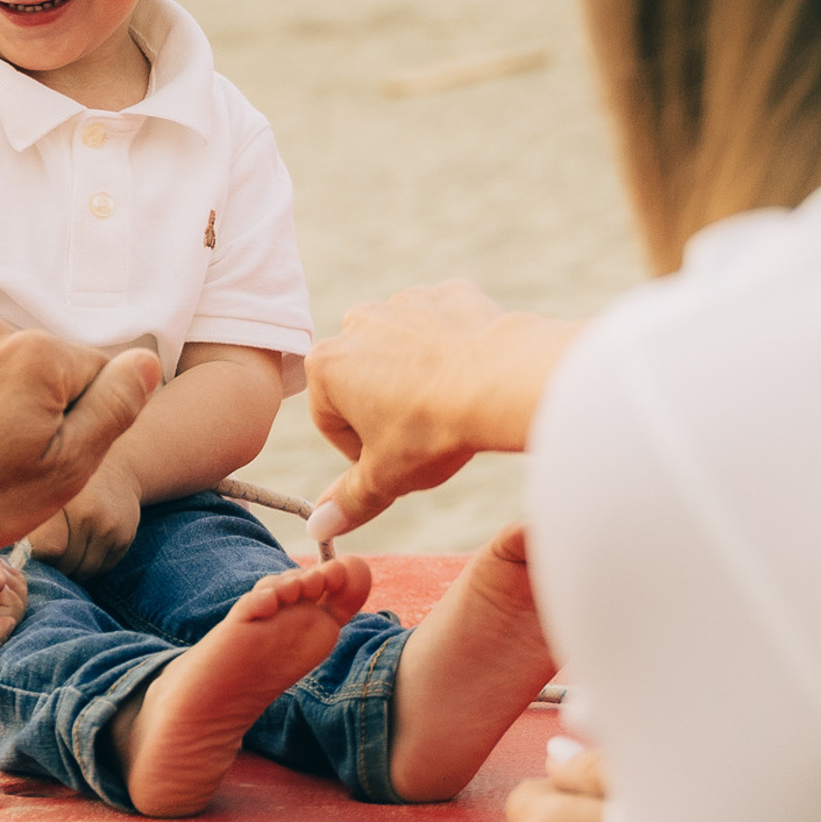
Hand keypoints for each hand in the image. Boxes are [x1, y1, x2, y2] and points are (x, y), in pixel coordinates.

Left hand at [0, 319, 159, 560]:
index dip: (85, 423)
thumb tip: (147, 360)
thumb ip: (115, 406)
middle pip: (49, 370)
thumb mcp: (65, 467)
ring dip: (2, 404)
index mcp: (40, 353)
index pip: (99, 374)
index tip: (50, 456)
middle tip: (11, 462)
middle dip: (43, 409)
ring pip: (5, 371)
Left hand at [25, 456, 140, 580]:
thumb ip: (30, 517)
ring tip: (64, 555)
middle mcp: (91, 518)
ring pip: (85, 570)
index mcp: (66, 504)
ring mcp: (111, 530)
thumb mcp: (50, 490)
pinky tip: (84, 549)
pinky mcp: (125, 539)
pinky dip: (90, 565)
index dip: (36, 556)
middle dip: (55, 566)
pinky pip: (103, 568)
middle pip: (67, 564)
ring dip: (73, 569)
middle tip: (47, 556)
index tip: (29, 552)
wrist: (120, 468)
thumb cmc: (73, 482)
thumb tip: (9, 549)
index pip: (46, 549)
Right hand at [306, 285, 584, 537]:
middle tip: (423, 435)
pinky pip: (445, 324)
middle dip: (385, 406)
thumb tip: (317, 528)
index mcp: (326, 366)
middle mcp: (357, 324)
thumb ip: (347, 502)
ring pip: (404, 349)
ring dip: (417, 375)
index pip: (330, 420)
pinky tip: (474, 375)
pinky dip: (455, 346)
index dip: (360, 452)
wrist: (503, 382)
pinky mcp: (449, 293)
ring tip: (451, 407)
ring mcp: (405, 303)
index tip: (392, 463)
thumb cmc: (434, 430)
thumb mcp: (386, 478)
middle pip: (363, 379)